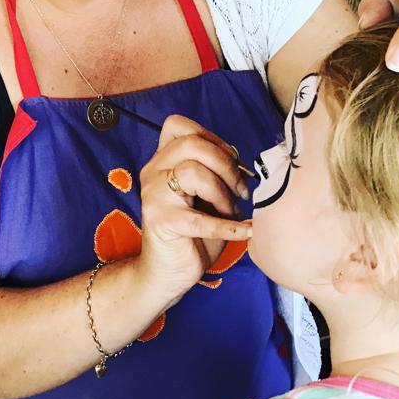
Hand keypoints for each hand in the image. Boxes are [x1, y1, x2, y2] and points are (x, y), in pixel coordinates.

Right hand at [136, 115, 251, 306]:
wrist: (165, 272)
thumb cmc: (191, 232)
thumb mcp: (201, 194)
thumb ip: (211, 171)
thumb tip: (243, 162)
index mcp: (161, 161)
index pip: (177, 125)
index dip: (211, 137)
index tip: (230, 161)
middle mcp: (153, 173)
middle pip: (190, 144)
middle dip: (225, 164)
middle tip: (239, 190)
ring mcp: (154, 197)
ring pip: (193, 172)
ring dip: (223, 193)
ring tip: (230, 212)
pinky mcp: (163, 223)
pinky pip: (202, 220)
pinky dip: (230, 227)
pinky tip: (245, 231)